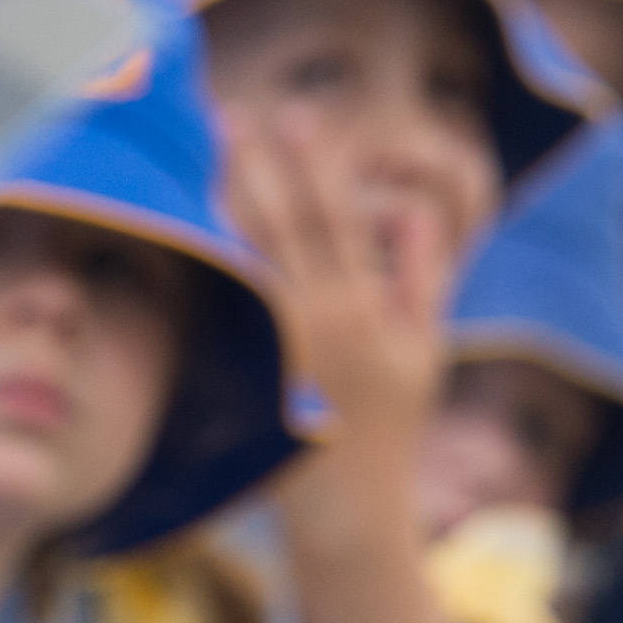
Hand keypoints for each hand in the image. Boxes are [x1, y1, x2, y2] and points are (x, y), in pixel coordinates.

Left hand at [218, 99, 474, 449]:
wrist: (350, 510)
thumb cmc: (393, 424)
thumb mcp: (425, 350)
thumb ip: (422, 277)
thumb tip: (414, 210)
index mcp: (362, 313)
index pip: (335, 221)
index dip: (315, 165)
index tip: (297, 114)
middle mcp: (315, 323)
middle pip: (280, 227)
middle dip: (254, 165)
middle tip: (228, 111)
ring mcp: (277, 347)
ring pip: (246, 257)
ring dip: (225, 199)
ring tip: (208, 152)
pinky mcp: (250, 369)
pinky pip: (229, 299)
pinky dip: (214, 254)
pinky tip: (198, 218)